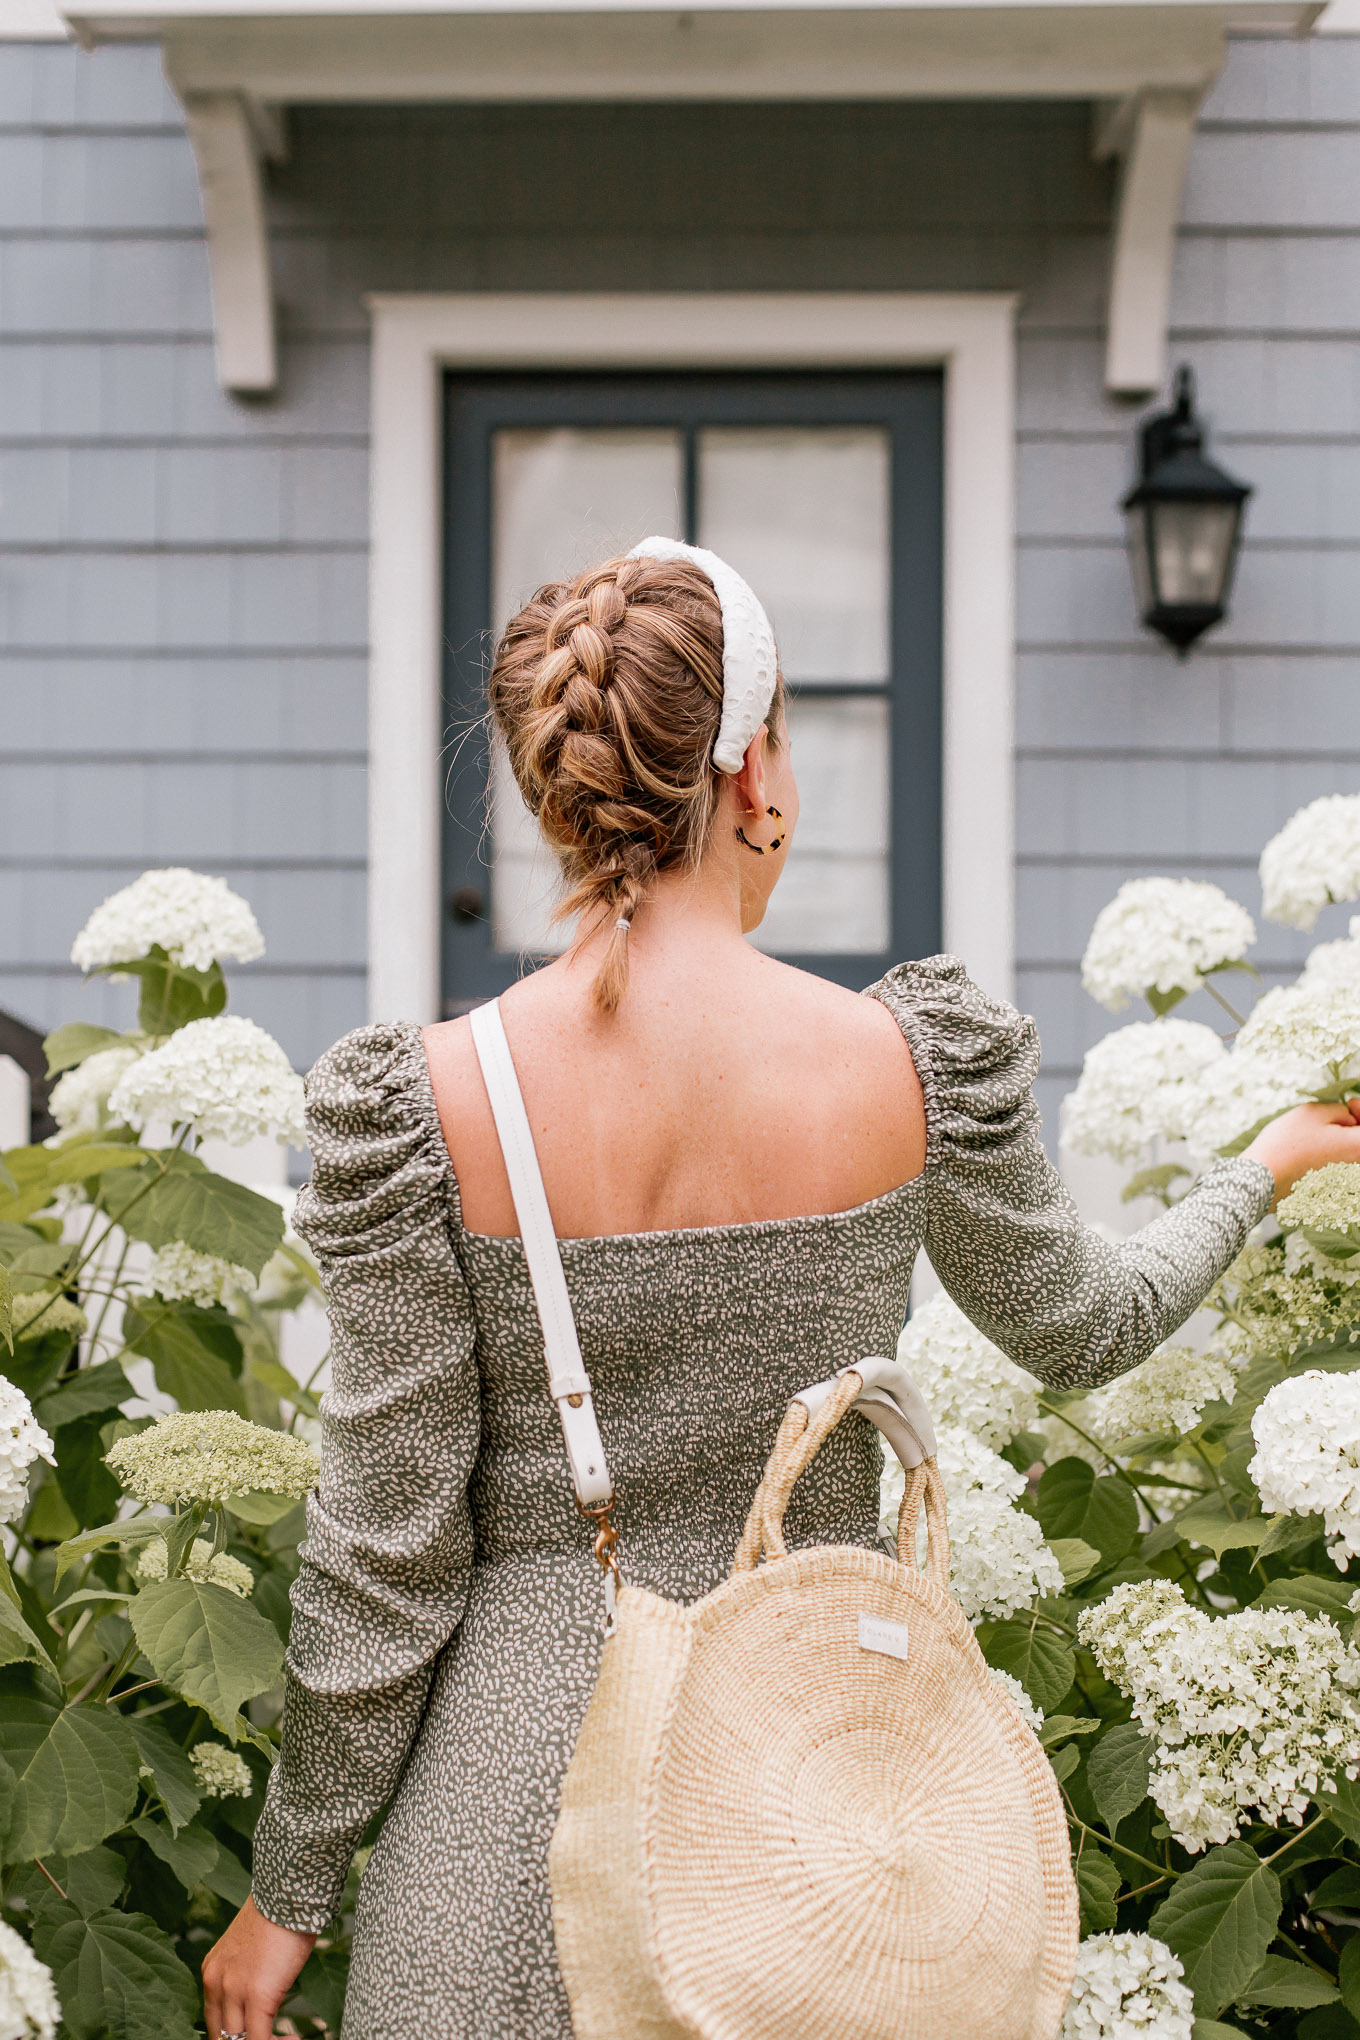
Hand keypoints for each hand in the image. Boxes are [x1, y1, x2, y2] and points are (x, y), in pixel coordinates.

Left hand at [202, 1895, 314, 2039]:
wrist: (288, 1892)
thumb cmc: (278, 1914)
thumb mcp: (250, 1949)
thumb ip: (245, 1974)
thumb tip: (262, 1996)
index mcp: (211, 1971)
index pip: (214, 2021)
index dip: (235, 2036)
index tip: (257, 2034)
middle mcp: (214, 1982)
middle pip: (221, 2037)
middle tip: (271, 2039)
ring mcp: (233, 1990)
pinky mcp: (257, 1995)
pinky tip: (294, 2039)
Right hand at [1244, 1098, 1359, 1205]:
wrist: (1263, 1178)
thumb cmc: (1287, 1143)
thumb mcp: (1314, 1112)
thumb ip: (1340, 1110)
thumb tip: (1348, 1117)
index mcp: (1358, 1146)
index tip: (1348, 1103)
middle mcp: (1355, 1165)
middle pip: (1359, 1140)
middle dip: (1352, 1124)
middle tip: (1336, 1113)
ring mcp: (1343, 1179)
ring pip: (1348, 1151)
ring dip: (1339, 1138)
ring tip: (1317, 1130)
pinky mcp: (1328, 1187)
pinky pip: (1337, 1164)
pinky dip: (1328, 1152)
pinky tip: (1310, 1147)